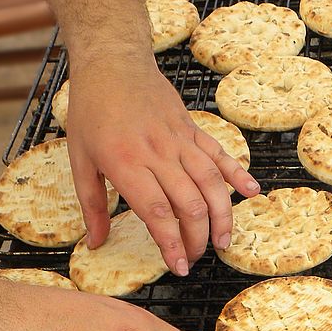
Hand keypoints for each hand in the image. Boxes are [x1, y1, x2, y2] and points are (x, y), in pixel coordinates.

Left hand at [66, 54, 259, 275]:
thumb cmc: (92, 111)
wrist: (113, 62)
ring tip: (223, 242)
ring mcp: (181, 141)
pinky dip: (238, 174)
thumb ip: (91, 205)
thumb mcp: (80, 159)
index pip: (158, 213)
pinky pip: (220, 155)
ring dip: (222, 216)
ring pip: (211, 183)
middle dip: (197, 238)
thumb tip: (95, 243)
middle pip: (190, 204)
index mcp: (127, 164)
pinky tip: (251, 194)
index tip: (178, 267)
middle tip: (195, 257)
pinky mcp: (193, 130)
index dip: (172, 244)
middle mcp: (159, 154)